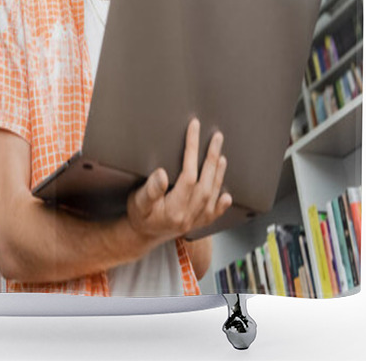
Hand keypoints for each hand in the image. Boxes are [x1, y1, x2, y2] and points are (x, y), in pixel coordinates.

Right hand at [127, 118, 231, 242]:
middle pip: (205, 184)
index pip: (188, 175)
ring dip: (218, 174)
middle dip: (211, 158)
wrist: (141, 236)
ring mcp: (195, 221)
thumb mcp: (138, 200)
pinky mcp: (197, 223)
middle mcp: (188, 216)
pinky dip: (221, 204)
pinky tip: (227, 196)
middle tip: (216, 137)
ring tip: (220, 155)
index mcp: (174, 209)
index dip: (192, 150)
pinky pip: (213, 214)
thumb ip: (150, 189)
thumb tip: (162, 174)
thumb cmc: (139, 215)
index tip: (193, 129)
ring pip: (212, 196)